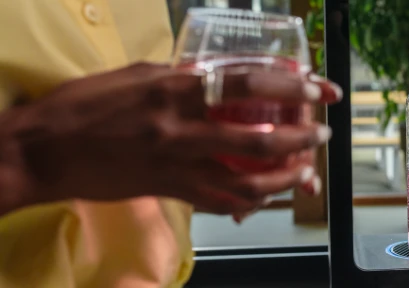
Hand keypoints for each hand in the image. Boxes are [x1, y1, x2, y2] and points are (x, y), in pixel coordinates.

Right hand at [0, 63, 340, 215]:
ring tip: (305, 169)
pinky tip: (265, 195)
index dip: (289, 87)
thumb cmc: (85, 106)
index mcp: (174, 90)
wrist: (44, 150)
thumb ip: (183, 79)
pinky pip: (221, 200)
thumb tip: (220, 79)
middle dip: (301, 139)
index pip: (247, 84)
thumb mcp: (138, 76)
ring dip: (284, 176)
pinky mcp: (169, 190)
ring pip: (247, 180)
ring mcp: (177, 165)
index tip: (317, 89)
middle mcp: (181, 129)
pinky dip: (248, 199)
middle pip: (259, 140)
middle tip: (322, 134)